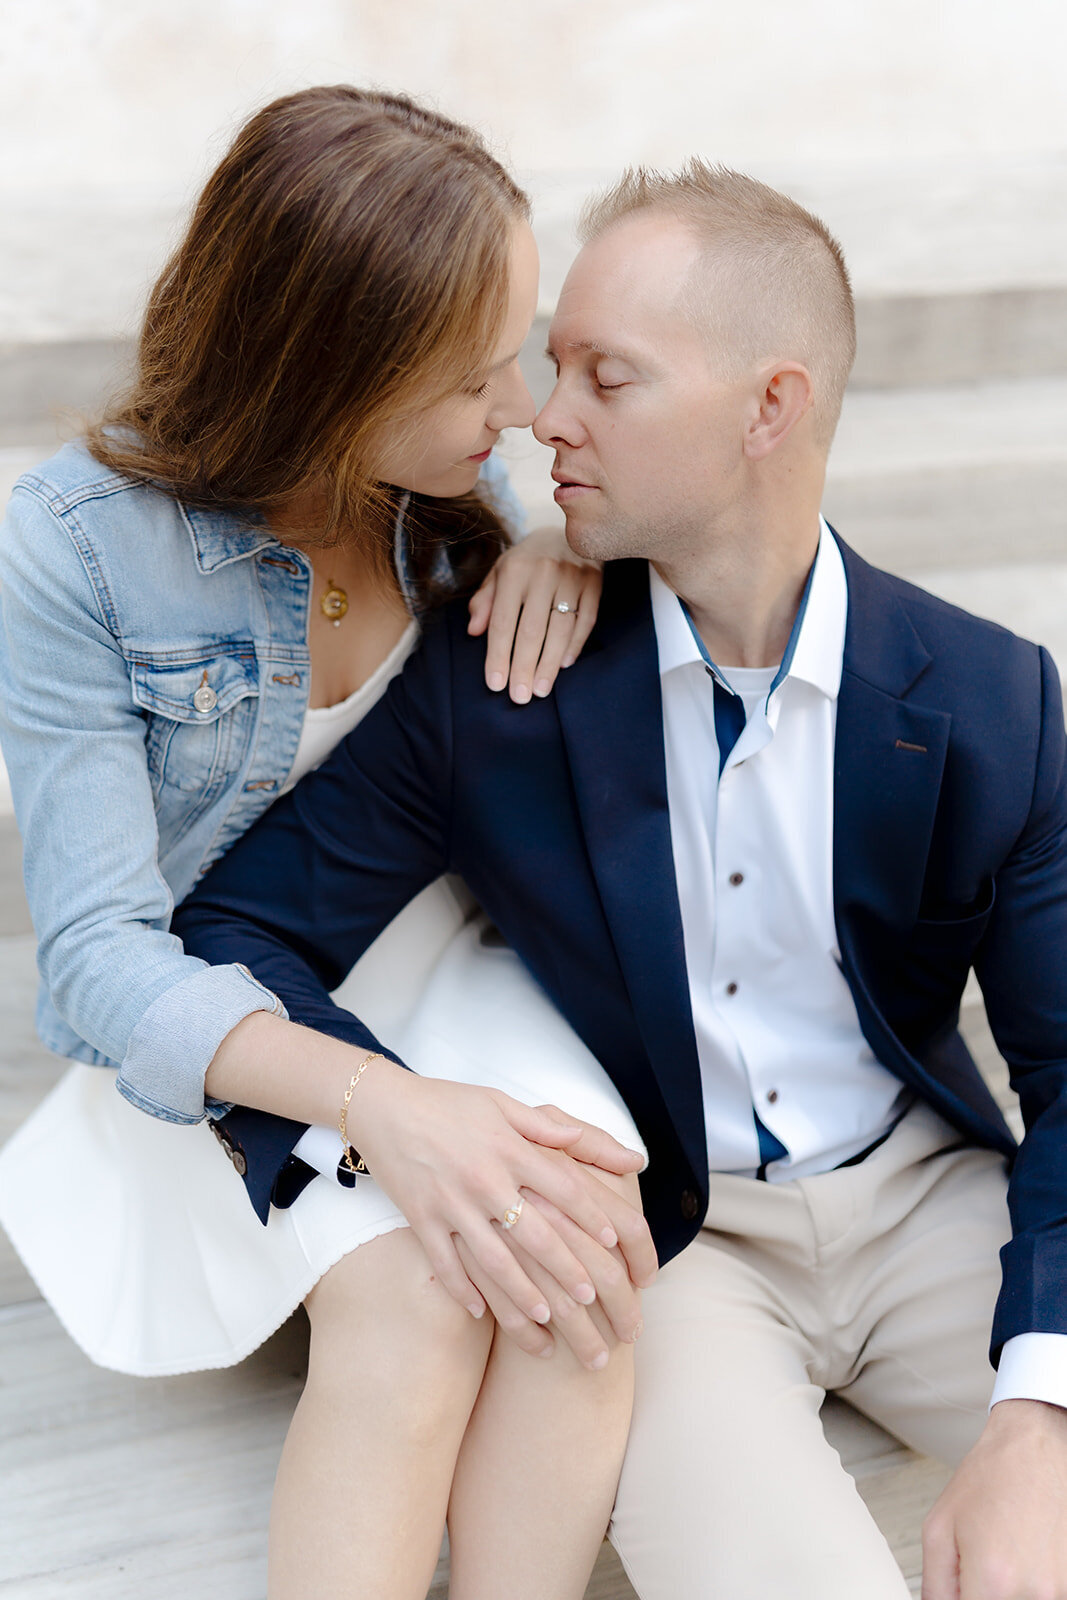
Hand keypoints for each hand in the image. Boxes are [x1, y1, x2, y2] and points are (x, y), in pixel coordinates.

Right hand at [349, 1062, 654, 1362]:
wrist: (384, 1106)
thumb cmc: (449, 1104)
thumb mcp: (504, 1104)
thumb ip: (555, 1129)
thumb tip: (610, 1148)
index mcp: (510, 1147)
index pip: (563, 1187)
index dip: (592, 1216)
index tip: (615, 1243)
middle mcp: (484, 1178)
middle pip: (536, 1233)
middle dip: (566, 1268)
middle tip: (593, 1297)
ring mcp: (451, 1202)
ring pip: (493, 1260)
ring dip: (522, 1293)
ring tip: (547, 1318)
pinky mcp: (420, 1219)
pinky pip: (445, 1264)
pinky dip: (463, 1292)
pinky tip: (481, 1314)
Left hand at [467, 524, 601, 702]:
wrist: (564, 530)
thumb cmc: (526, 561)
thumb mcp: (499, 573)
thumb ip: (484, 600)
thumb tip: (474, 630)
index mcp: (514, 570)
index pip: (503, 621)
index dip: (498, 655)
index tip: (495, 684)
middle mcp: (543, 572)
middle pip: (531, 630)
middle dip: (523, 666)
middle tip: (519, 697)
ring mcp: (571, 576)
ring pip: (560, 628)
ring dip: (549, 663)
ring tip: (540, 689)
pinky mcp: (594, 582)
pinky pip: (586, 619)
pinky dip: (575, 645)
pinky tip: (563, 665)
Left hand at [922, 1399, 1066, 1597]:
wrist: (1037, 1446)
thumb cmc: (992, 1477)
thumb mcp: (940, 1528)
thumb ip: (935, 1586)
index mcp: (994, 1583)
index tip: (962, 1589)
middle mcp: (1035, 1595)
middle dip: (984, 1593)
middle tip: (983, 1564)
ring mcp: (1062, 1591)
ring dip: (1010, 1589)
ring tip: (1007, 1555)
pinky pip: (1046, 1593)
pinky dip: (1032, 1584)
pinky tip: (1027, 1555)